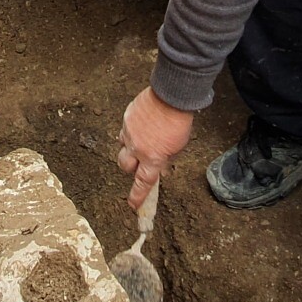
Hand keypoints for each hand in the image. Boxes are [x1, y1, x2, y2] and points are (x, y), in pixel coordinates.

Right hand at [116, 87, 193, 208]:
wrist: (171, 96)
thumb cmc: (178, 122)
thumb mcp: (178, 147)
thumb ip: (166, 159)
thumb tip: (160, 168)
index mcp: (152, 158)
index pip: (142, 183)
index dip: (137, 195)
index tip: (132, 204)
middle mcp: (137, 148)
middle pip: (125, 166)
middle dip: (130, 168)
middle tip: (138, 163)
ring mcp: (129, 133)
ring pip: (122, 147)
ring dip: (129, 149)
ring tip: (142, 140)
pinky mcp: (126, 119)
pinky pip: (124, 130)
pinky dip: (131, 132)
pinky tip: (141, 125)